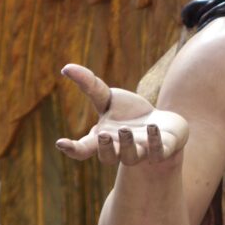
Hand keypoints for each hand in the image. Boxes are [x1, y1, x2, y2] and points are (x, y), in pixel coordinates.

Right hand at [55, 64, 188, 165]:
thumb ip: (89, 86)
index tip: (60, 142)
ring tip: (124, 129)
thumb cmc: (130, 113)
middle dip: (105, 148)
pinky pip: (157, 152)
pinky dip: (154, 141)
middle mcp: (119, 150)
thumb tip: (66, 67)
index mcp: (102, 139)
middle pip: (107, 157)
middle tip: (104, 135)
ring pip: (131, 157)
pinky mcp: (162, 150)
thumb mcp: (109, 98)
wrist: (164, 124)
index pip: (83, 150)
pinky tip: (153, 127)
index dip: (72, 149)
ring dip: (127, 144)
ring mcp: (141, 152)